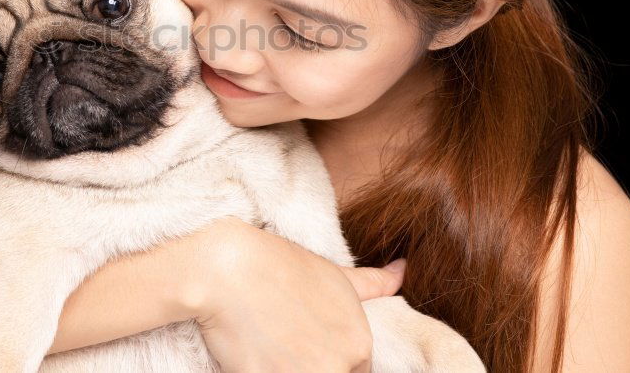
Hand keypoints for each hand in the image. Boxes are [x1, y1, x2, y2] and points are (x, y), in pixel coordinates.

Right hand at [188, 216, 406, 372]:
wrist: (225, 269)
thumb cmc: (278, 266)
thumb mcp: (334, 274)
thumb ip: (374, 283)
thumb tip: (403, 270)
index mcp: (359, 345)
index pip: (355, 372)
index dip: (327, 359)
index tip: (303, 344)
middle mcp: (337, 366)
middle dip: (307, 365)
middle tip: (284, 344)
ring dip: (286, 369)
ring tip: (270, 348)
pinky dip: (264, 372)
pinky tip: (253, 357)